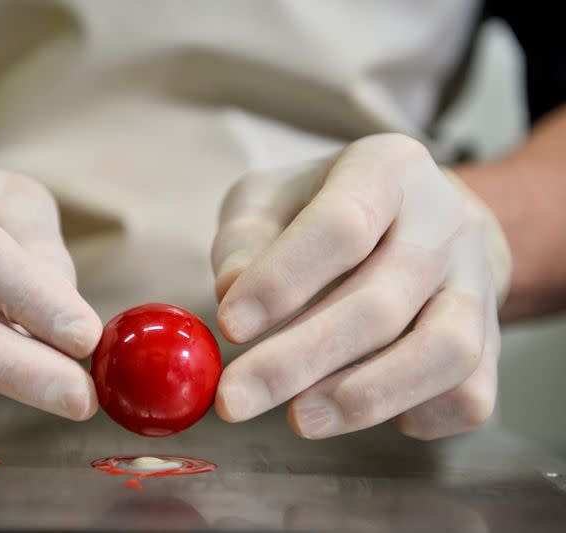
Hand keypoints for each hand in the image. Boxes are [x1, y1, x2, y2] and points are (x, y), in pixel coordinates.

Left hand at [212, 134, 511, 439]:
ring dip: (365, 396)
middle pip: (382, 302)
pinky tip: (360, 409)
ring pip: (445, 352)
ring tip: (300, 418)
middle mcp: (443, 221)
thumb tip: (231, 291)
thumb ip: (245, 239)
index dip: (282, 281)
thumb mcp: (271, 199)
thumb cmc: (324, 208)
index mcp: (387, 168)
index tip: (229, 327)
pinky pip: (473, 392)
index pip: (341, 225)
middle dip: (299, 360)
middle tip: (236, 399)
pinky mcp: (491, 335)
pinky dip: (422, 415)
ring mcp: (476, 280)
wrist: (417, 218)